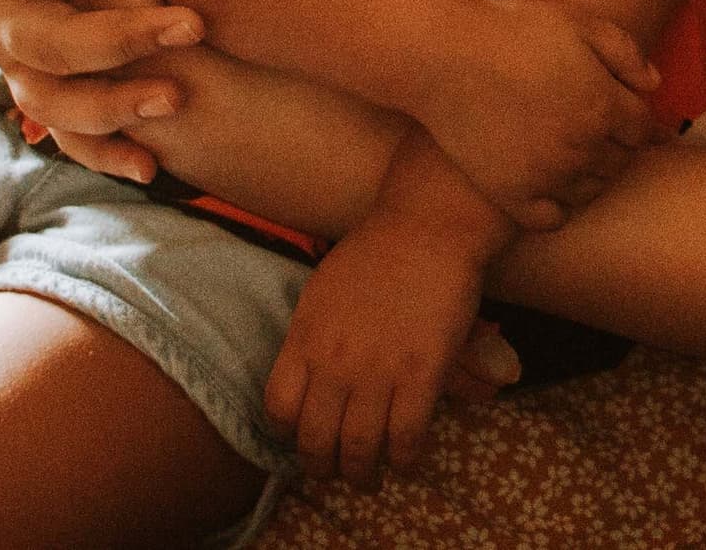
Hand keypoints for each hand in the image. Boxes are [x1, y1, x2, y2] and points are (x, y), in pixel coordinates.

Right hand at [0, 0, 208, 176]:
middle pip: (51, 40)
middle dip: (121, 36)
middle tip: (193, 24)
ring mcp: (14, 60)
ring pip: (53, 102)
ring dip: (112, 108)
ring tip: (177, 97)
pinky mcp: (38, 87)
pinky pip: (65, 136)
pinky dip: (102, 156)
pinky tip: (153, 167)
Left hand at [262, 213, 499, 486]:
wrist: (427, 226)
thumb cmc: (375, 249)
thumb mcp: (322, 291)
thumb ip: (314, 335)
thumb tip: (312, 368)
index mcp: (304, 339)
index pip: (278, 408)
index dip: (288, 434)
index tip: (302, 436)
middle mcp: (333, 364)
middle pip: (315, 441)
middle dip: (324, 467)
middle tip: (336, 472)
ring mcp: (377, 373)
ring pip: (360, 450)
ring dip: (364, 474)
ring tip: (370, 478)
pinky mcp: (421, 376)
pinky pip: (407, 438)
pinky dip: (406, 459)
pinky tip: (408, 460)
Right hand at [418, 0, 660, 231]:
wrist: (445, 54)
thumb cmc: (513, 30)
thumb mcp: (579, 23)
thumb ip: (625, 52)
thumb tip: (653, 85)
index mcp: (604, 106)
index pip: (644, 131)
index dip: (637, 121)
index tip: (624, 114)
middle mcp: (582, 147)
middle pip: (620, 163)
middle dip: (616, 146)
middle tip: (595, 130)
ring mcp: (546, 175)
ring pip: (590, 192)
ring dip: (591, 176)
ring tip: (574, 155)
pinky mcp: (511, 194)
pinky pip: (551, 219)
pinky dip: (558, 207)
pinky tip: (548, 185)